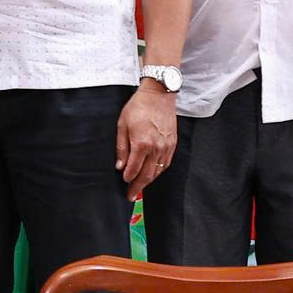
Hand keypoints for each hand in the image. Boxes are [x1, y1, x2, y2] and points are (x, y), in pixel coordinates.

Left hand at [117, 83, 176, 199]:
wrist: (158, 95)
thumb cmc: (138, 107)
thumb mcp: (122, 125)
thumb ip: (121, 147)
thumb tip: (119, 166)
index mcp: (141, 143)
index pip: (134, 169)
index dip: (128, 178)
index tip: (124, 183)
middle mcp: (156, 148)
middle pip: (147, 175)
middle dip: (138, 187)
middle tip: (131, 196)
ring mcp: (166, 147)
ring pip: (157, 171)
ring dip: (148, 181)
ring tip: (140, 188)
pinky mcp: (172, 144)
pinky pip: (165, 164)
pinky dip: (158, 172)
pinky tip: (152, 174)